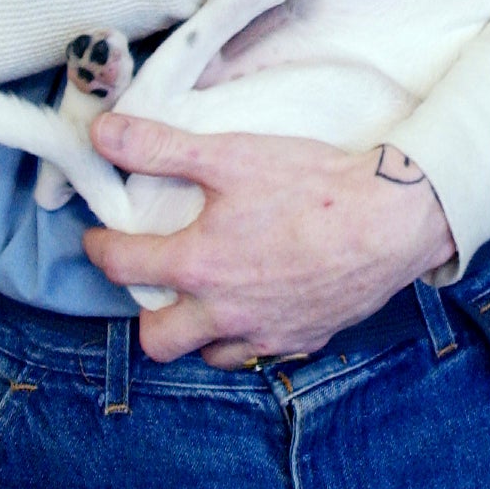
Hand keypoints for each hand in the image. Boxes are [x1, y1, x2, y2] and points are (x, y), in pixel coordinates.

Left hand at [80, 113, 456, 367]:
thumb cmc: (311, 185)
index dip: (100, 249)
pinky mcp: (304, 339)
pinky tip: (257, 308)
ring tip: (205, 299)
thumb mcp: (229, 154)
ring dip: (198, 332)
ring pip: (209, 354)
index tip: (100, 239)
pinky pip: (260, 354)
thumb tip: (103, 134)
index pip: (122, 266)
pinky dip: (247, 337)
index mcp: (198, 265)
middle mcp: (224, 311)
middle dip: (145, 314)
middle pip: (157, 339)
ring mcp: (265, 332)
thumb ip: (159, 147)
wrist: (389, 219)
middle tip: (155, 282)